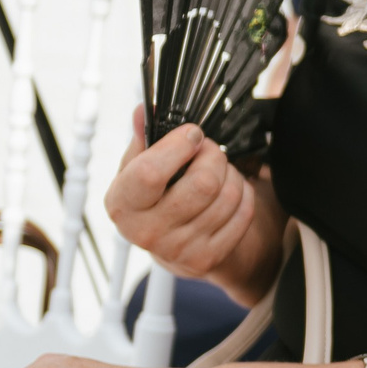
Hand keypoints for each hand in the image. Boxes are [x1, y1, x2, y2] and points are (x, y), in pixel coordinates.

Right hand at [107, 112, 259, 281]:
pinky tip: (231, 191)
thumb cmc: (155, 196)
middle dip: (213, 156)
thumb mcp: (139, 167)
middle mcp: (146, 232)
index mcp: (122, 204)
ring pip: (227, 196)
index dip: (178, 146)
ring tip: (219, 172)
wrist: (174, 245)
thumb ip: (143, 137)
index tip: (192, 133)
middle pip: (203, 183)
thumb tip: (143, 109)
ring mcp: (179, 250)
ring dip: (231, 174)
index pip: (150, 172)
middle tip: (209, 151)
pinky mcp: (208, 258)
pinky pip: (243, 214)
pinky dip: (244, 195)